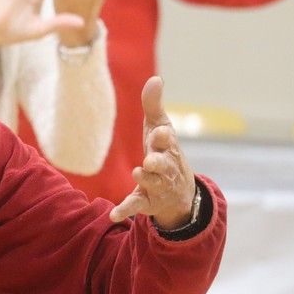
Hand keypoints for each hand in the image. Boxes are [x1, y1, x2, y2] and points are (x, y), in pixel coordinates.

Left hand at [109, 77, 195, 229]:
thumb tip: (155, 78)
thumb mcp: (160, 128)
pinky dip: (125, 210)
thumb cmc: (165, 153)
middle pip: (163, 165)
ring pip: (151, 184)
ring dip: (145, 180)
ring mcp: (157, 186)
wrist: (180, 192)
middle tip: (151, 160)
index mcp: (167, 148)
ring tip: (137, 173)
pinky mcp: (147, 202)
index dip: (164, 137)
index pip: (167, 141)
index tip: (161, 131)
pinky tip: (113, 215)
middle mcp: (165, 169)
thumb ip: (154, 104)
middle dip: (158, 162)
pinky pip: (135, 206)